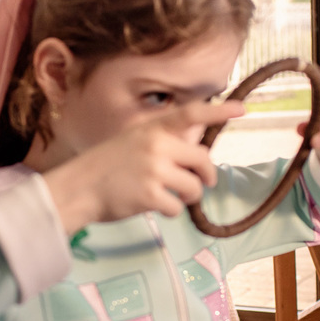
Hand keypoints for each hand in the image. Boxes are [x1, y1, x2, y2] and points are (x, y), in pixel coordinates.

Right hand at [45, 101, 246, 230]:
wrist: (77, 188)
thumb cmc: (104, 166)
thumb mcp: (132, 141)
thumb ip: (161, 141)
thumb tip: (195, 150)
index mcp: (152, 128)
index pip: (191, 114)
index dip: (218, 112)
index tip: (242, 109)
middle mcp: (156, 145)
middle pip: (203, 161)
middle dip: (205, 176)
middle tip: (199, 185)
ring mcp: (154, 170)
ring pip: (195, 188)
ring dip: (187, 197)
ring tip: (170, 197)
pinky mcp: (151, 195)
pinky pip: (177, 207)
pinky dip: (169, 211)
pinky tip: (153, 207)